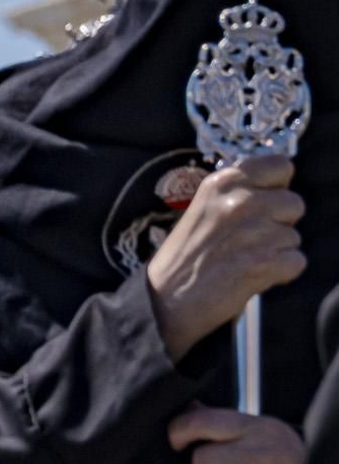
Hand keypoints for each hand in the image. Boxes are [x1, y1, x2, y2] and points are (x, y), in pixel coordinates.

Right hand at [147, 155, 304, 359]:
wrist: (166, 297)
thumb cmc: (185, 254)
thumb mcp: (204, 205)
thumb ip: (239, 191)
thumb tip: (276, 188)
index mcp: (224, 182)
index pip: (281, 166)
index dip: (278, 187)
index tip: (265, 202)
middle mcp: (241, 201)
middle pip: (294, 203)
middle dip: (280, 222)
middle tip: (253, 238)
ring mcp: (254, 231)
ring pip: (294, 236)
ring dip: (278, 250)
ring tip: (246, 258)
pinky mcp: (264, 262)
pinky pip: (296, 261)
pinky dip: (281, 272)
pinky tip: (255, 274)